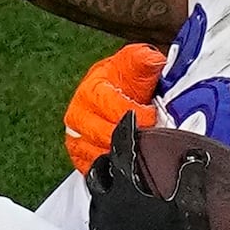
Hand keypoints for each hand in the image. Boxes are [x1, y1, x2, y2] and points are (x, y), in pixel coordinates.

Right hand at [63, 44, 166, 169]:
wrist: (117, 92)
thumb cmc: (125, 79)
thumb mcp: (135, 63)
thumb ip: (143, 60)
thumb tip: (152, 60)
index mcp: (90, 90)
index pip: (111, 108)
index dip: (136, 115)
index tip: (152, 116)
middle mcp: (78, 114)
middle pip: (103, 135)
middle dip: (130, 136)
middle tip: (151, 137)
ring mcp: (77, 137)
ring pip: (97, 155)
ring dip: (122, 155)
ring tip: (142, 150)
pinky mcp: (80, 156)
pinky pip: (93, 169)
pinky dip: (111, 169)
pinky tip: (128, 164)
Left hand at [84, 118, 215, 229]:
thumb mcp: (191, 209)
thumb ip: (191, 177)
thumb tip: (194, 155)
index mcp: (125, 191)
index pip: (121, 150)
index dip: (126, 131)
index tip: (130, 120)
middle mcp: (106, 207)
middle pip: (98, 172)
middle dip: (108, 158)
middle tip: (121, 153)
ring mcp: (101, 229)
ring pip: (96, 196)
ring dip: (106, 184)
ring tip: (120, 181)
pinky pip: (100, 218)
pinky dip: (108, 207)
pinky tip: (122, 212)